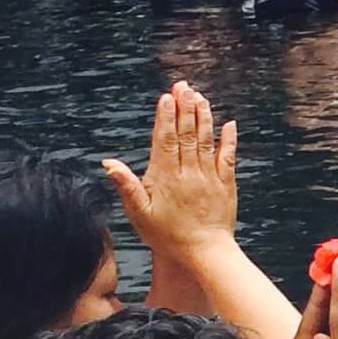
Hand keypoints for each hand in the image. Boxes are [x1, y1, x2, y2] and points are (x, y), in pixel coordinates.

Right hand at [105, 81, 237, 260]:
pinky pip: (227, 158)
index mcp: (165, 177)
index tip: (166, 97)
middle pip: (186, 134)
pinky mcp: (226, 185)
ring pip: (206, 141)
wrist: (203, 253)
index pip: (164, 140)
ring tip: (200, 97)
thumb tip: (108, 162)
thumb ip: (126, 186)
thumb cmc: (166, 235)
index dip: (166, 117)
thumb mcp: (139, 214)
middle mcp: (188, 173)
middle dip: (184, 108)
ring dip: (203, 117)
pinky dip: (228, 140)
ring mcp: (209, 177)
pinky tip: (229, 124)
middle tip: (183, 85)